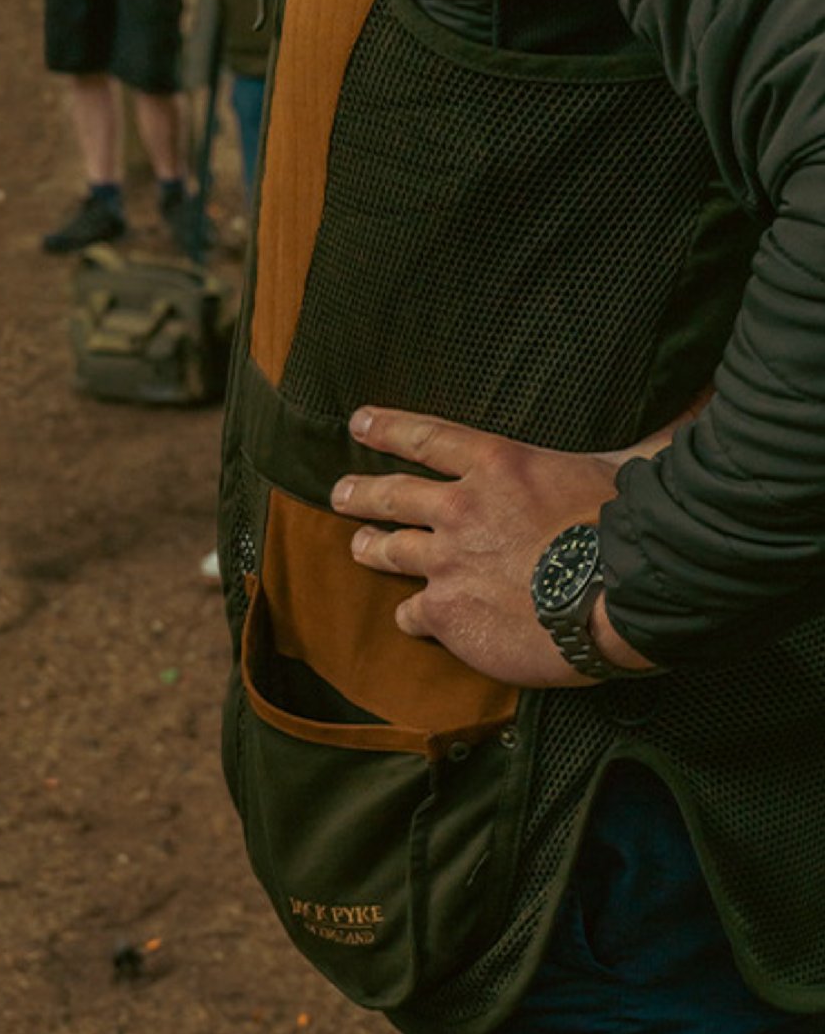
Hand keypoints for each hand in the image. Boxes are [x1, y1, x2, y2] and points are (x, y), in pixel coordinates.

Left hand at [330, 407, 656, 686]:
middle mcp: (460, 508)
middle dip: (359, 492)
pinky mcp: (447, 613)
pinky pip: (412, 614)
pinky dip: (414, 616)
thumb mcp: (627, 464)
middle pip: (392, 494)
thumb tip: (694, 412)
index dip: (387, 428)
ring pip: (389, 551)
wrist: (622, 594)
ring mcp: (447, 562)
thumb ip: (635, 443)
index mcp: (497, 464)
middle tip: (339, 493)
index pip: (426, 437)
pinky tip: (416, 621)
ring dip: (370, 547)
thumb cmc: (630, 524)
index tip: (357, 423)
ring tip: (360, 547)